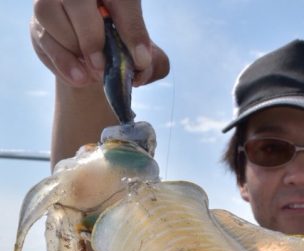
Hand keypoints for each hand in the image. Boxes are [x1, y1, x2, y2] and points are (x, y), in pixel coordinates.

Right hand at [31, 0, 169, 87]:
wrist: (96, 64)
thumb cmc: (123, 52)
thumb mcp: (143, 58)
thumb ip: (153, 62)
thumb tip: (143, 65)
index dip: (131, 27)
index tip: (141, 59)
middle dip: (90, 37)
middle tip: (102, 67)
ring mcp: (52, 2)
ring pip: (48, 12)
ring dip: (71, 49)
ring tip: (91, 74)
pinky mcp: (37, 25)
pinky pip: (42, 38)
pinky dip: (61, 62)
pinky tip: (79, 77)